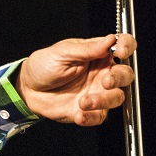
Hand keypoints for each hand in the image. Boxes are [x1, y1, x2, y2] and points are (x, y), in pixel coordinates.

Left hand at [15, 34, 135, 125]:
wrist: (28, 89)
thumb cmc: (44, 66)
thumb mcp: (63, 52)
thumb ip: (87, 49)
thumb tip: (110, 39)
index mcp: (98, 54)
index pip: (122, 45)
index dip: (127, 46)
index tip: (120, 51)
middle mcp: (102, 73)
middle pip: (125, 74)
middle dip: (119, 78)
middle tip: (105, 81)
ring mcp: (98, 92)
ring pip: (117, 97)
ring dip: (104, 100)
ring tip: (84, 101)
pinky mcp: (91, 110)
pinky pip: (100, 116)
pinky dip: (92, 116)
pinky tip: (80, 114)